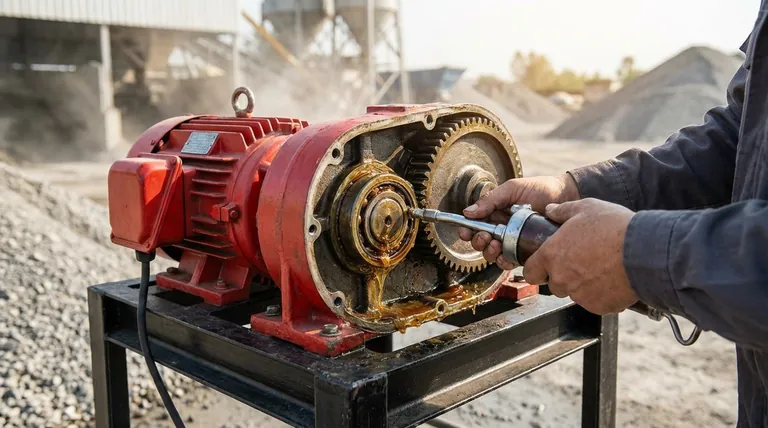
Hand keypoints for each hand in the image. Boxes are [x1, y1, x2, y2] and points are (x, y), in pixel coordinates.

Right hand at [458, 174, 579, 268]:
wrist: (567, 196)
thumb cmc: (540, 189)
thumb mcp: (512, 189)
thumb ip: (490, 200)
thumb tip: (467, 212)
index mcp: (495, 213)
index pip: (475, 225)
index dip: (467, 230)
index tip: (465, 231)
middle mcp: (502, 229)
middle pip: (481, 242)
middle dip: (478, 242)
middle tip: (485, 236)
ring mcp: (514, 241)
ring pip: (493, 254)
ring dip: (489, 252)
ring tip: (496, 244)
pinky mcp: (526, 252)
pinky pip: (510, 262)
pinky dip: (503, 262)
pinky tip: (505, 256)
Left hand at [523, 198, 638, 314]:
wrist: (643, 252)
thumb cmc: (614, 227)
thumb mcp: (586, 208)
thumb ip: (563, 211)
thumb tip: (550, 210)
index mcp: (552, 255)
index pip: (531, 272)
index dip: (538, 268)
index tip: (546, 265)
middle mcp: (562, 278)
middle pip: (554, 284)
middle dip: (563, 276)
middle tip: (581, 262)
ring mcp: (579, 295)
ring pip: (574, 293)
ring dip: (582, 285)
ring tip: (600, 268)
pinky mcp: (598, 306)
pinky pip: (593, 302)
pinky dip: (600, 295)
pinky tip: (611, 279)